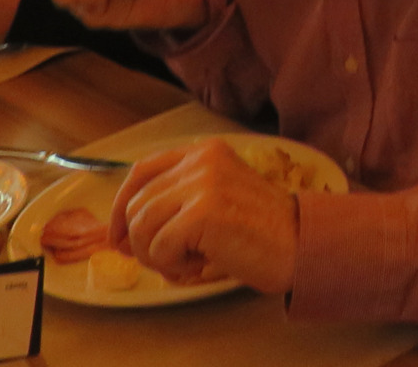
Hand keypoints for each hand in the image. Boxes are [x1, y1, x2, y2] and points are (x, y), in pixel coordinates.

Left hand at [110, 140, 298, 293]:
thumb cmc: (262, 230)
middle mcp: (202, 159)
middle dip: (137, 241)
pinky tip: (198, 265)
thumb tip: (122, 230)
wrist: (300, 243)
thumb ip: (179, 198)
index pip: (141, 170)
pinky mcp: (204, 212)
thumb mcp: (218, 197)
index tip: (117, 236)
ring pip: (141, 225)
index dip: (120, 206)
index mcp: (205, 151)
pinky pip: (159, 246)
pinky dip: (171, 265)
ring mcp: (204, 183)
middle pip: (136, 202)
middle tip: (161, 262)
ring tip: (184, 263)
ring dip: (154, 256)